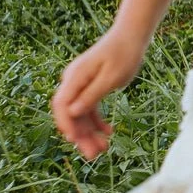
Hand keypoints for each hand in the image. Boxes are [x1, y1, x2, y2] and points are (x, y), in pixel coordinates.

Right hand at [51, 28, 145, 158]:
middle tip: (94, 155)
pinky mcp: (90, 86)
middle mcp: (73, 81)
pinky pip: (89, 108)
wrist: (131, 36)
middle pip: (70, 113)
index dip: (67, 125)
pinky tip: (109, 131)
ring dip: (90, 132)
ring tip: (104, 149)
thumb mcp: (111, 77)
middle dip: (81, 135)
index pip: (61, 105)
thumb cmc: (123, 54)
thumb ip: (91, 95)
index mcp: (75, 77)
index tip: (76, 141)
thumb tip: (72, 112)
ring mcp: (80, 84)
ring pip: (80, 114)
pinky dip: (97, 121)